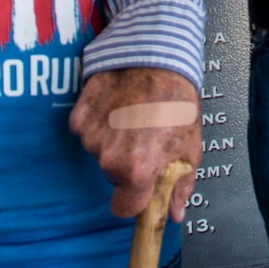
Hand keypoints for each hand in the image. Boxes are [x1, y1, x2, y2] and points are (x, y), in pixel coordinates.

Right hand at [70, 66, 200, 220]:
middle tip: (145, 141)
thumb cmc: (174, 97)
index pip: (123, 209)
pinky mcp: (78, 118)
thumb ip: (179, 185)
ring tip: (133, 119)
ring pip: (100, 154)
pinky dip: (100, 126)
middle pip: (113, 177)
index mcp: (138, 169)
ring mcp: (91, 137)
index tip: (140, 192)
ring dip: (114, 143)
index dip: (134, 201)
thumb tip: (173, 211)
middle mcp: (110, 157)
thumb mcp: (189, 146)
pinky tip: (117, 110)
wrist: (153, 56)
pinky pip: (88, 133)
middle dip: (127, 166)